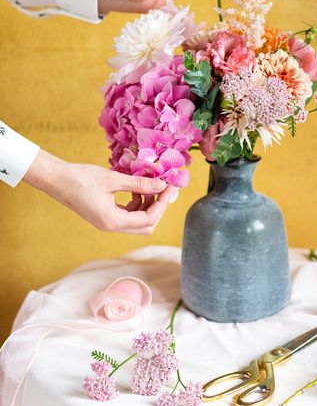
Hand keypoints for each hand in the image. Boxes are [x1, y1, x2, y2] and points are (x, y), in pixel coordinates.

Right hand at [23, 149, 177, 234]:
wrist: (56, 180)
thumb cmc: (81, 178)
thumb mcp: (113, 179)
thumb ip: (139, 184)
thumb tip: (162, 185)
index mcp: (112, 221)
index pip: (148, 219)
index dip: (162, 203)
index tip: (170, 186)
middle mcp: (111, 226)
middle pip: (146, 226)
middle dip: (158, 207)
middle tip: (164, 188)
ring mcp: (107, 223)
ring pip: (138, 221)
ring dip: (148, 205)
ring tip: (149, 185)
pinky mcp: (104, 216)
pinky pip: (128, 215)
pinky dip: (137, 204)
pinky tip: (136, 189)